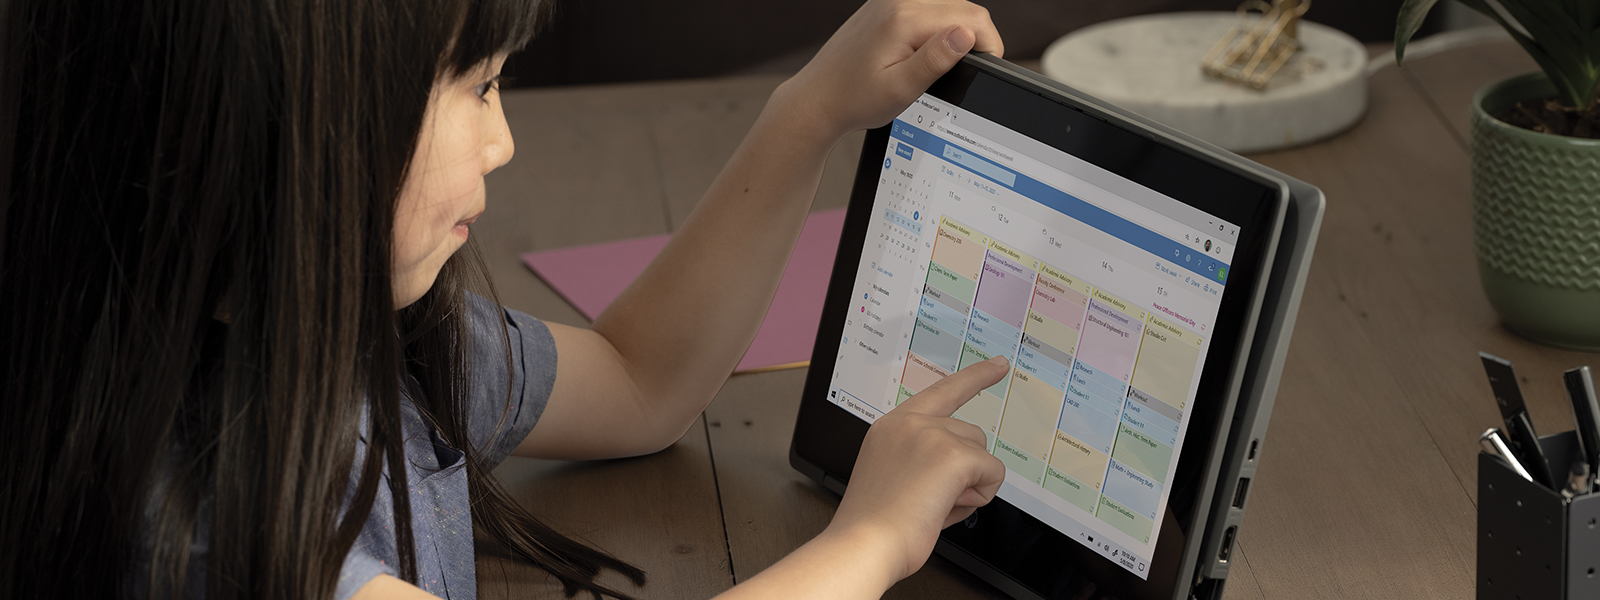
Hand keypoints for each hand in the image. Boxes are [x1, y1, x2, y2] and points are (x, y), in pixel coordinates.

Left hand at [774, 0, 1003, 144]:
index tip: (986, 68)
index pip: (972, 17)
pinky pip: (929, 8)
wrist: (817, 99)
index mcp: (903, 18)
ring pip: (948, 6)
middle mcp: (897, 0)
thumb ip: (935, 60)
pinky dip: (937, 28)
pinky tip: (923, 54)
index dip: (989, 44)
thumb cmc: (853, 99)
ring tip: (939, 65)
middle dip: (974, 38)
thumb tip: (966, 35)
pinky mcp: (886, 5)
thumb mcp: (900, 90)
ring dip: (955, 32)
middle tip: (962, 72)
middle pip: (963, 7)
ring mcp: (890, 0)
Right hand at [825, 355, 1009, 582]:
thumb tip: (961, 473)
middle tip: (931, 500)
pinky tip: (945, 507)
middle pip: (971, 434)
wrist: (864, 544)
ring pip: (982, 454)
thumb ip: (922, 459)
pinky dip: (979, 496)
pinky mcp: (953, 454)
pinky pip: (993, 474)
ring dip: (969, 485)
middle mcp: (911, 422)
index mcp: (892, 425)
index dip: (975, 376)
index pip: (942, 390)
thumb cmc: (874, 524)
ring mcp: (932, 434)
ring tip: (932, 505)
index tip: (999, 364)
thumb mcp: (893, 475)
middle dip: (965, 469)